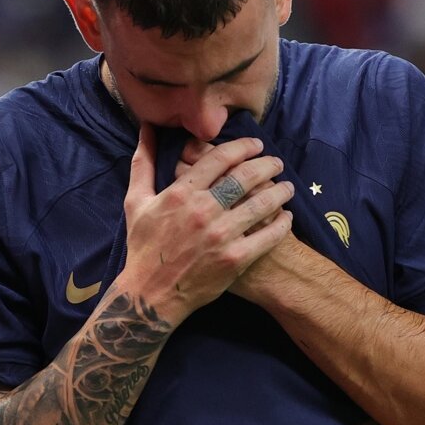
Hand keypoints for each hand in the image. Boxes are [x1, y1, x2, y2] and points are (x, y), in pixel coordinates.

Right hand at [118, 124, 293, 321]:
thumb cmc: (143, 247)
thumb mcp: (136, 201)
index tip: (255, 144)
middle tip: (277, 162)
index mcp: (181, 193)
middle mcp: (203, 211)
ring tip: (287, 186)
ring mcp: (221, 236)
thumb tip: (147, 130)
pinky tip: (287, 217)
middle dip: (267, 164)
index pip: (219, 158)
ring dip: (280, 191)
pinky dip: (282, 224)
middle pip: (245, 177)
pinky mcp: (235, 260)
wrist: (151, 295)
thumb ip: (143, 163)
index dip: (242, 147)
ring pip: (261, 204)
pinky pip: (268, 237)